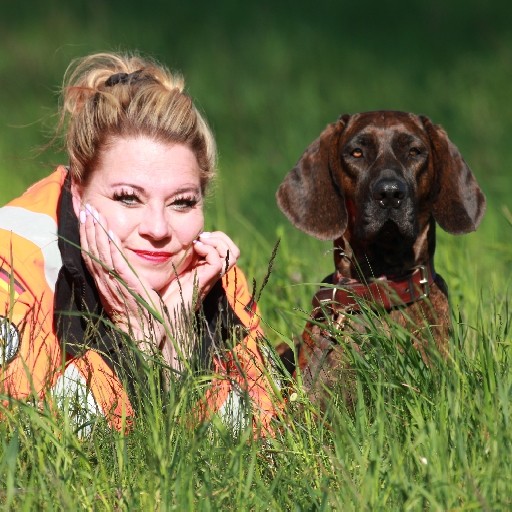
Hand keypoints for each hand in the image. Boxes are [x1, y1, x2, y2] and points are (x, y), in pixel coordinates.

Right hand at [78, 205, 239, 361]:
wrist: (146, 334)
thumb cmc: (141, 313)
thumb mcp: (130, 291)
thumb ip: (125, 276)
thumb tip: (125, 263)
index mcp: (106, 282)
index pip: (92, 254)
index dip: (88, 235)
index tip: (87, 218)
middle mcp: (105, 281)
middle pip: (91, 249)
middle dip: (88, 228)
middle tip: (87, 207)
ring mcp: (113, 283)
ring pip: (99, 252)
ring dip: (95, 231)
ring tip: (93, 212)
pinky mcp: (125, 285)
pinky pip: (114, 262)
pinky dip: (109, 246)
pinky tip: (109, 231)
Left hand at [158, 230, 239, 314]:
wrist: (156, 318)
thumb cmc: (155, 295)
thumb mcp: (161, 269)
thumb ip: (165, 256)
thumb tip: (152, 239)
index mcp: (202, 268)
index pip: (224, 250)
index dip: (215, 238)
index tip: (196, 236)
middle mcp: (209, 272)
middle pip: (233, 252)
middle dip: (220, 238)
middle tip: (201, 238)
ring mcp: (208, 277)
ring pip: (232, 255)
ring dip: (218, 242)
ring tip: (200, 242)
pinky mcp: (204, 282)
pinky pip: (218, 263)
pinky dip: (210, 251)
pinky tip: (195, 249)